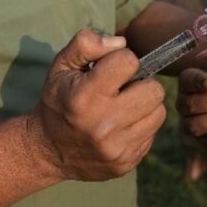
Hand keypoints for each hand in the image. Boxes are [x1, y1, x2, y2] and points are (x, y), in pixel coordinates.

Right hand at [33, 29, 166, 180]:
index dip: (122, 60)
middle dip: (141, 83)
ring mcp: (116, 148)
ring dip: (145, 105)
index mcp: (85, 96)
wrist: (48, 151)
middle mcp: (102, 124)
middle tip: (124, 89)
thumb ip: (87, 43)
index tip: (110, 69)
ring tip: (124, 106)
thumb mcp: (61, 65)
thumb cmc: (59, 100)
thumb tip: (122, 43)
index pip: (128, 62)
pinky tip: (121, 126)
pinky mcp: (126, 163)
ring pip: (158, 112)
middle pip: (153, 90)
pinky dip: (141, 126)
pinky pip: (152, 134)